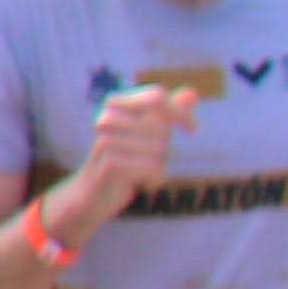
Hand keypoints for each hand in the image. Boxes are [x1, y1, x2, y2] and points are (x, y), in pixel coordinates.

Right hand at [53, 83, 197, 242]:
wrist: (94, 195)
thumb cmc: (128, 161)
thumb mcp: (150, 133)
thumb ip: (170, 112)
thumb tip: (192, 93)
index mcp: (115, 104)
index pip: (157, 96)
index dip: (180, 112)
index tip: (193, 130)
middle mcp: (107, 117)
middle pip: (161, 126)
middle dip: (166, 147)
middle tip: (149, 161)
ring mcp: (106, 140)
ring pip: (159, 148)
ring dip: (159, 165)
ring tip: (142, 172)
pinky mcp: (110, 164)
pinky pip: (153, 168)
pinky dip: (155, 178)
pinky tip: (142, 184)